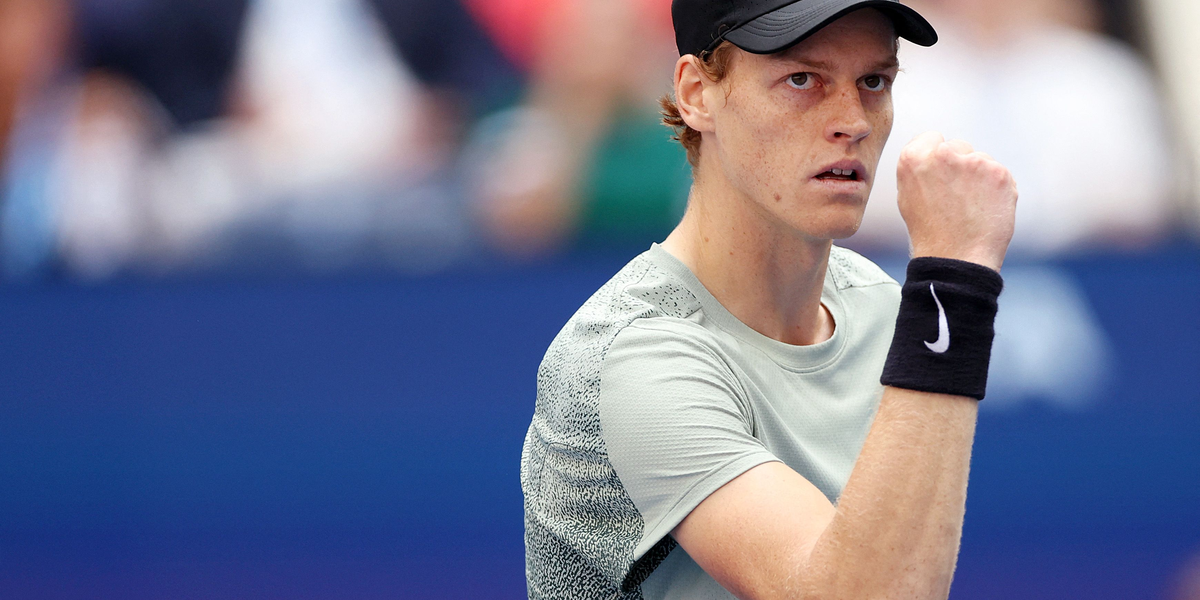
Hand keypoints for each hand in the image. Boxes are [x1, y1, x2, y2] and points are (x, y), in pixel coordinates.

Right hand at [895, 132, 1017, 271]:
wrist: (957, 258)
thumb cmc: (929, 232)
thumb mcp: (907, 196)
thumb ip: (919, 168)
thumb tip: (934, 153)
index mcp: (913, 158)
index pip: (931, 138)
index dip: (935, 158)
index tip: (939, 177)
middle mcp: (943, 154)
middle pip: (957, 146)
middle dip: (959, 165)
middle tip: (955, 197)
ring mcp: (974, 162)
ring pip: (980, 160)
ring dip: (979, 177)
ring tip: (971, 207)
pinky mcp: (999, 173)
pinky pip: (998, 174)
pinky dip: (996, 189)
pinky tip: (985, 209)